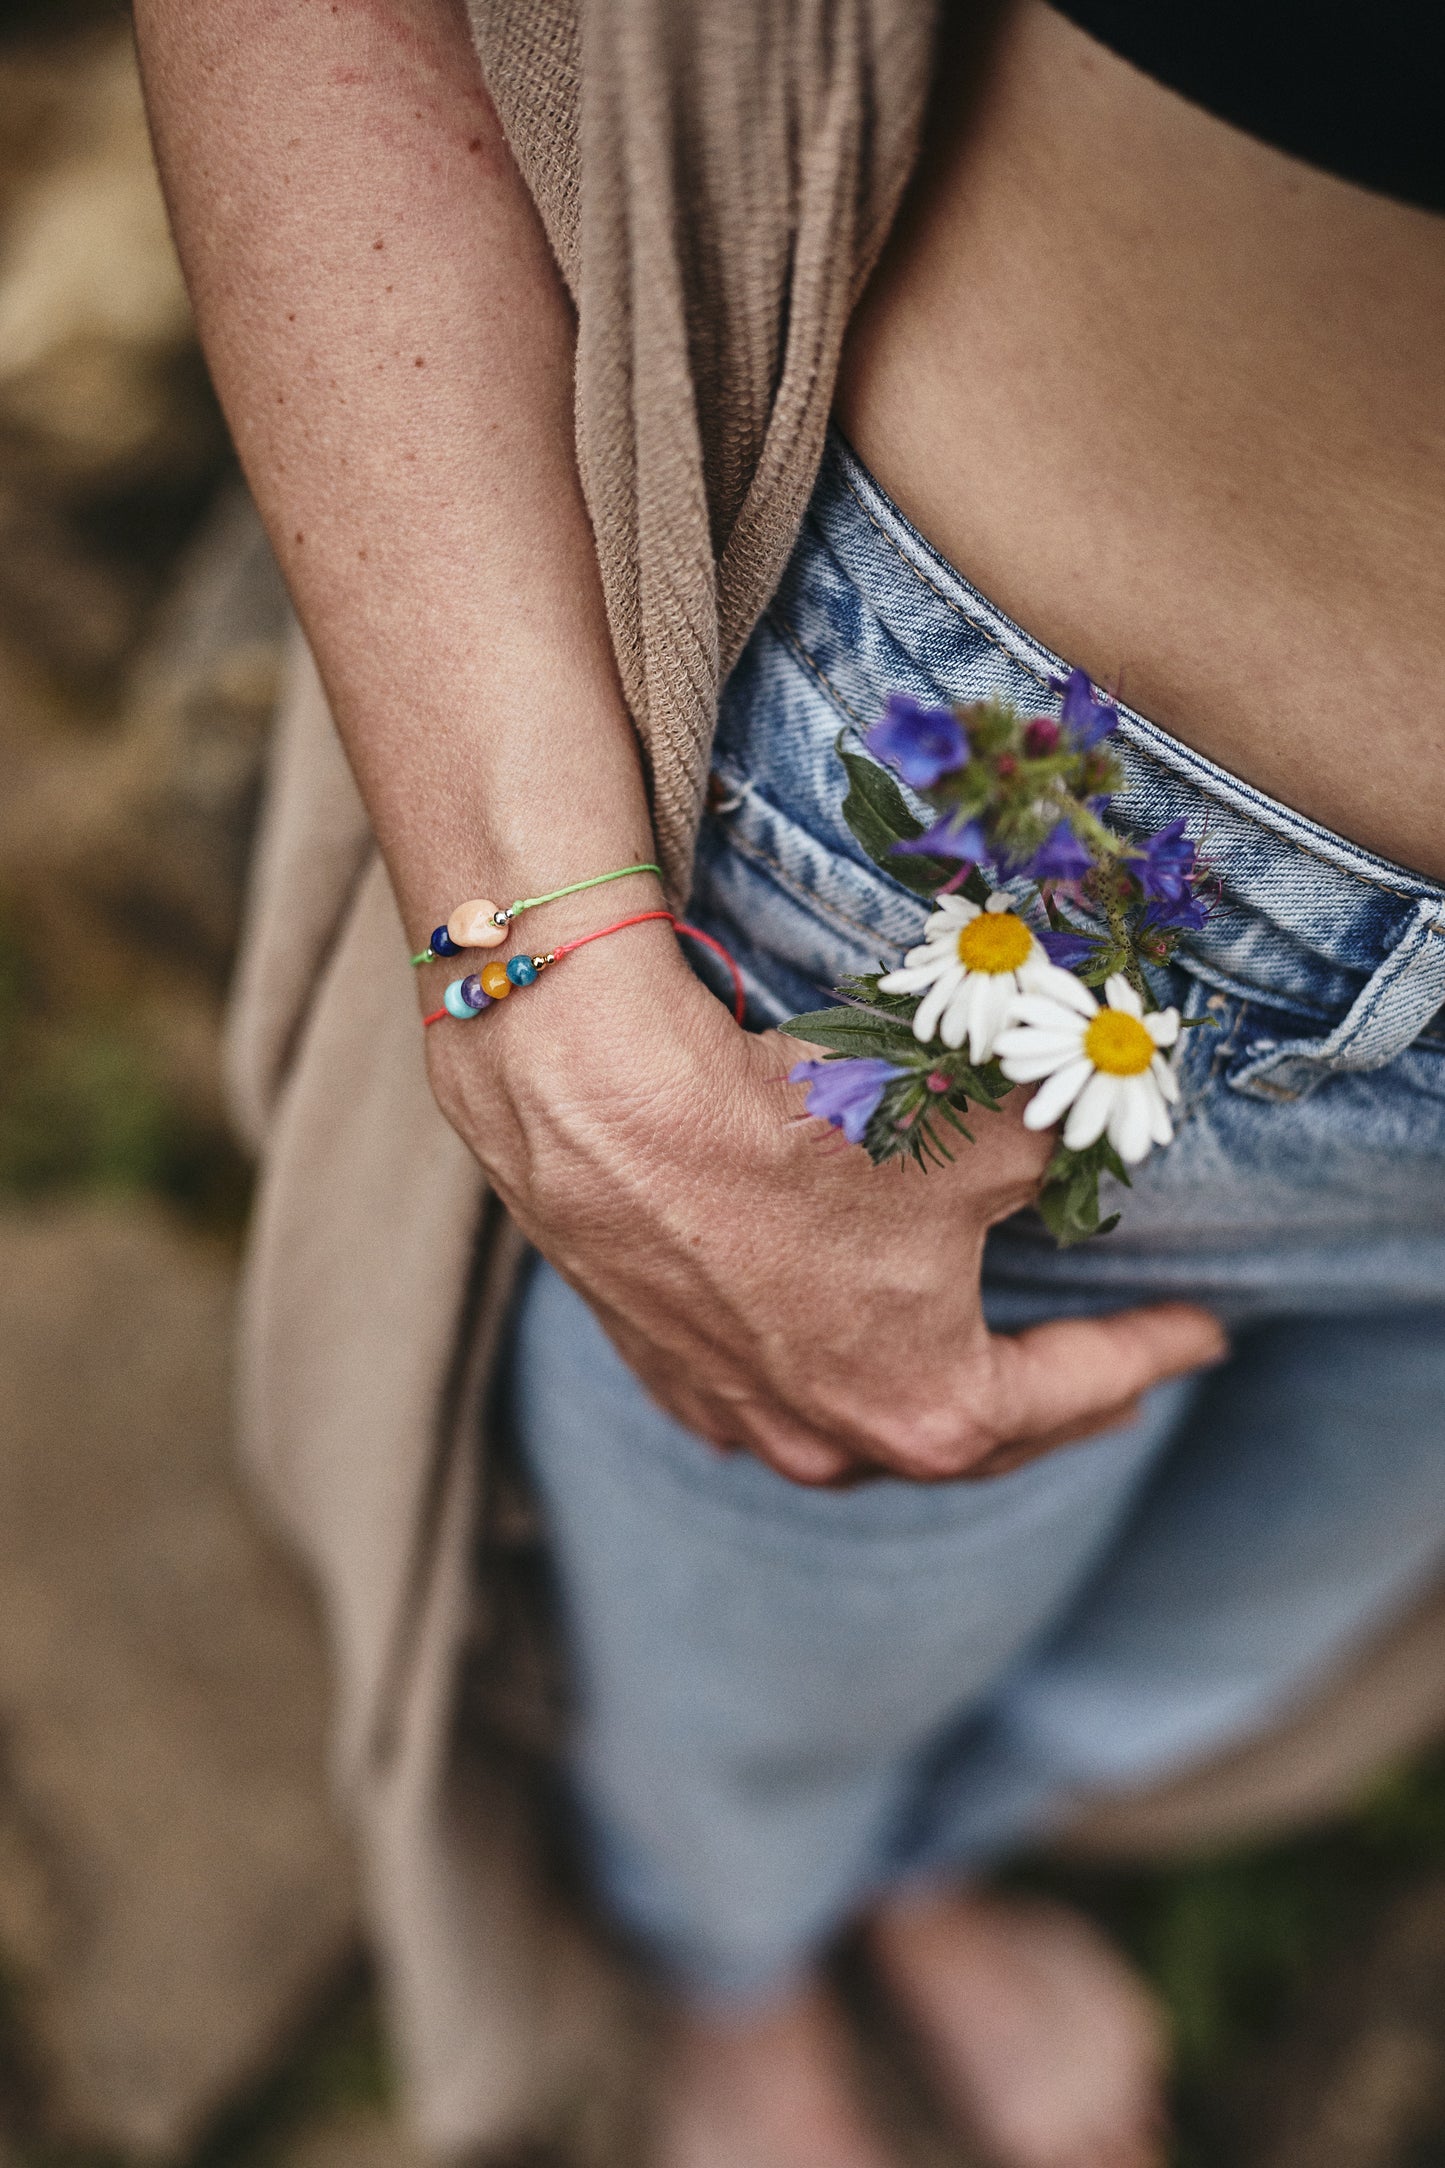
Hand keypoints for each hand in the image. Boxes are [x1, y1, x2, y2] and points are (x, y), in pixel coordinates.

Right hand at [427, 925, 1225, 1486]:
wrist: (604, 1103)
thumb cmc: (796, 1127)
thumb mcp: (981, 1130)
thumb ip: (1057, 1152)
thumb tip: (1077, 1139)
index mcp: (925, 1406)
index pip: (1074, 1390)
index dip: (1151, 1352)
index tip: (1205, 1334)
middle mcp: (827, 1436)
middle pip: (972, 1439)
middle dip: (1054, 1406)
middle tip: (1113, 1379)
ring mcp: (736, 1412)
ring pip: (861, 1432)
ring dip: (931, 1403)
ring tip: (978, 1375)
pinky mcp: (663, 1367)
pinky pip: (767, 1400)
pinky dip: (821, 1382)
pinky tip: (829, 1355)